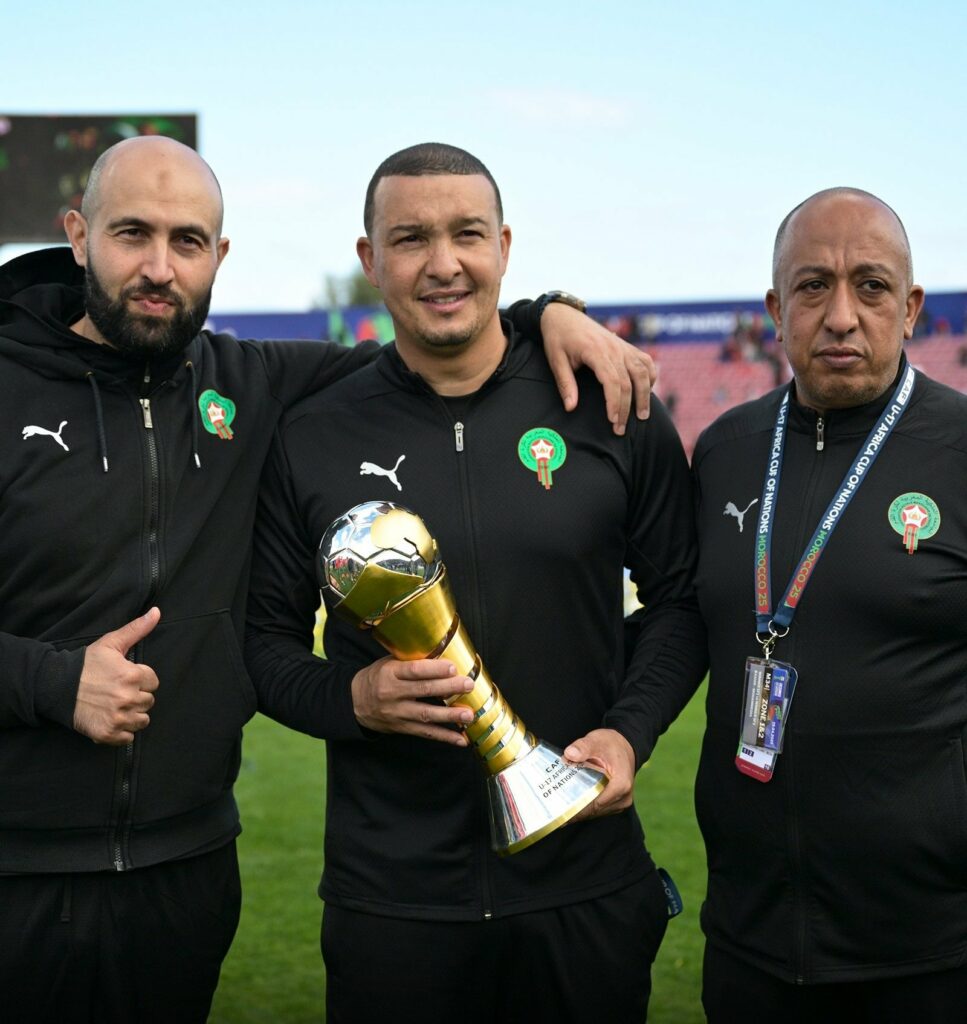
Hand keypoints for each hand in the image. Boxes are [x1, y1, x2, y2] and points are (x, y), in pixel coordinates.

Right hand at [74, 608, 160, 744]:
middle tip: (118, 691)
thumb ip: (137, 628)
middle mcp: (128, 698)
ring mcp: (118, 718)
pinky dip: (122, 731)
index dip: (141, 679)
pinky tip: (111, 719)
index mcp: (132, 676)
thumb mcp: (111, 643)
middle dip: (137, 696)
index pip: (153, 682)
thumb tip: (157, 611)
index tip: (126, 678)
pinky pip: (128, 737)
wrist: (56, 686)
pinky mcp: (107, 733)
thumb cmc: (86, 664)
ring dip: (133, 715)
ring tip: (116, 705)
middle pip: (149, 701)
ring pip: (142, 720)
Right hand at [351, 657, 475, 745]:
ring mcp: (397, 713)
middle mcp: (392, 694)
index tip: (453, 667)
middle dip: (448, 688)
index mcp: (390, 673)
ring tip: (469, 715)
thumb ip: (411, 661)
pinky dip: (445, 737)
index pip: (414, 670)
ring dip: (450, 716)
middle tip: (468, 685)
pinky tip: (461, 739)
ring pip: (426, 715)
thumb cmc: (377, 677)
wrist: (354, 702)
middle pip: (423, 690)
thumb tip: (443, 654)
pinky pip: (425, 733)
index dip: (434, 669)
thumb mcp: (388, 663)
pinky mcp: (402, 728)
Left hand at [540, 303, 655, 433]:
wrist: (564, 315)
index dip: (615, 403)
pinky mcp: (626, 346)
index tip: (613, 421)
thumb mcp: (555, 360)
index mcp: (596, 351)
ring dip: (645, 396)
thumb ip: (565, 384)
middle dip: (627, 408)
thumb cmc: (558, 338)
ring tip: (642, 417)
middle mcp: (614, 348)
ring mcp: (622, 346)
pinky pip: (645, 362)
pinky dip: (650, 377)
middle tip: (621, 430)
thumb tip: (571, 408)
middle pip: (629, 382)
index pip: (612, 382)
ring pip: (643, 372)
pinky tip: (646, 392)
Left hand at [563, 728, 635, 819]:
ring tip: (559, 807)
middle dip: (574, 809)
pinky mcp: (617, 802)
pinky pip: (598, 809)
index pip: (594, 804)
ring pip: (595, 811)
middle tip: (553, 810)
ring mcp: (621, 801)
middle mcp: (623, 797)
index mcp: (620, 785)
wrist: (624, 745)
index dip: (576, 807)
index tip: (558, 809)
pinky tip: (571, 803)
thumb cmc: (610, 743)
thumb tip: (569, 754)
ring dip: (579, 808)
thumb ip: (583, 746)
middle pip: (593, 810)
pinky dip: (586, 805)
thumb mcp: (596, 740)